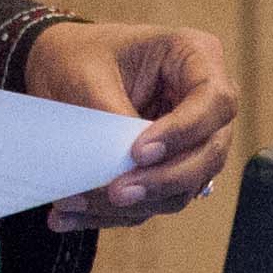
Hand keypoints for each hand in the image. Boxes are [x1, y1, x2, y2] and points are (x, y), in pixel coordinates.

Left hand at [22, 20, 238, 228]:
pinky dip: (114, 213)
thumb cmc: (78, 55)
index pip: (214, 102)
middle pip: (209, 153)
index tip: (139, 152)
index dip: (183, 132)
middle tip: (117, 193)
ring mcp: (193, 139)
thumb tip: (124, 164)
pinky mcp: (170, 168)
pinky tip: (72, 217)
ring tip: (76, 204)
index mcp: (195, 57)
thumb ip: (112, 114)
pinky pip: (154, 200)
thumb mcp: (87, 73)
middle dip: (162, 180)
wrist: (59, 66)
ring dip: (135, 204)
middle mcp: (205, 102)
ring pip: (185, 186)